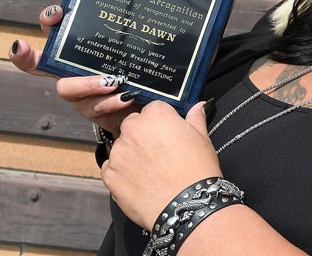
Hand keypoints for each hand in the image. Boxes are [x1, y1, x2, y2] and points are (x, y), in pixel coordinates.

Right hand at [9, 5, 137, 134]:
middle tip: (28, 48)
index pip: (54, 34)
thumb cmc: (137, 70)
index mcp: (78, 52)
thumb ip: (130, 36)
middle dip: (30, 57)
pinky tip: (125, 96)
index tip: (56, 13)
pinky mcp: (94, 112)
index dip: (48, 23)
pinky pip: (95, 107)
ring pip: (67, 88)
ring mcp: (80, 93)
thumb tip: (141, 7)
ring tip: (110, 81)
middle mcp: (71, 72)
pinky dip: (110, 101)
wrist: (148, 101)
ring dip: (87, 83)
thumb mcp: (133, 51)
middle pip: (41, 64)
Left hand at [102, 101, 221, 229]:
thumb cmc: (197, 170)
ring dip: (131, 154)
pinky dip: (122, 173)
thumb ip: (195, 118)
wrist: (186, 205)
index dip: (162, 123)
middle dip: (143, 136)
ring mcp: (118, 152)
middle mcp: (133, 129)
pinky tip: (140, 181)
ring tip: (151, 171)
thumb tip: (197, 106)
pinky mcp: (110, 174)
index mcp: (156, 115)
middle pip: (133, 125)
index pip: (153, 110)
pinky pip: (111, 168)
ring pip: (121, 147)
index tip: (168, 135)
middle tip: (159, 153)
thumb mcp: (202, 138)